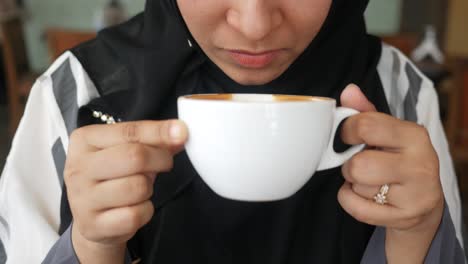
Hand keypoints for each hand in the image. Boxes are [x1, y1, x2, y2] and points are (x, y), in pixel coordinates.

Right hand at [64, 120, 187, 263]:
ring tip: (140, 188)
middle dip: (160, 160)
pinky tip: (136, 207)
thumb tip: (180, 132)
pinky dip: (145, 211)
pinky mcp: (93, 225)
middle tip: (164, 164)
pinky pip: (136, 215)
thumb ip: (152, 139)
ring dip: (149, 188)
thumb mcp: (125, 150)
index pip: (129, 131)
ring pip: (138, 187)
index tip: (182, 133)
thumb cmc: (112, 176)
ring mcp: (82, 199)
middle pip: (135, 157)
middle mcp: (78, 168)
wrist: (92, 218)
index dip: (160, 132)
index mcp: (84, 140)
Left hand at [337, 84, 443, 262]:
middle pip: (358, 164)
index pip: (366, 126)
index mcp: (414, 135)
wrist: (424, 200)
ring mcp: (416, 193)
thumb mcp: (388, 132)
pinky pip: (356, 208)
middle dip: (350, 164)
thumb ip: (365, 112)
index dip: (347, 130)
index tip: (349, 135)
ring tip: (370, 180)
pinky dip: (351, 200)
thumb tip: (349, 91)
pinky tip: (366, 196)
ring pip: (357, 186)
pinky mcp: (406, 216)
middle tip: (360, 164)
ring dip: (354, 184)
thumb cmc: (399, 159)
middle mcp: (420, 163)